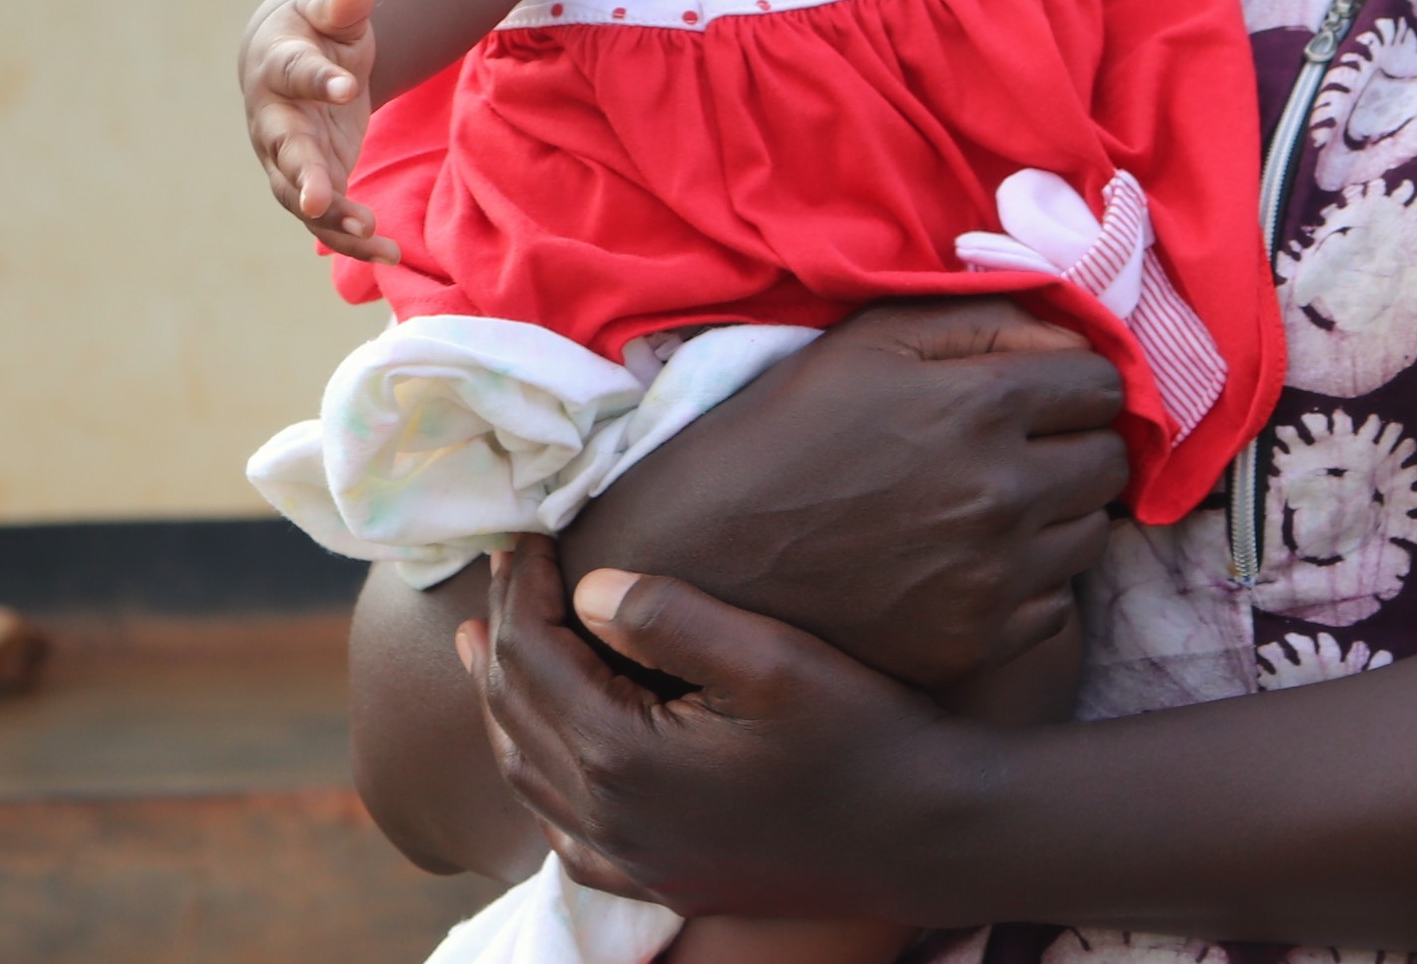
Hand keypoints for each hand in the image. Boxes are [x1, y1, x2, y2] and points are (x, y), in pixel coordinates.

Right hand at [239, 0, 396, 262]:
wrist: (287, 60)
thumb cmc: (315, 31)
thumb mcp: (332, 12)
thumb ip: (345, 5)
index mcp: (279, 68)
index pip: (298, 73)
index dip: (320, 80)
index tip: (347, 86)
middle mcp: (274, 119)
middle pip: (284, 150)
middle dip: (302, 176)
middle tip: (320, 201)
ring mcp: (289, 156)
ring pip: (300, 195)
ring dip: (332, 218)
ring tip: (370, 232)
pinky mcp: (313, 180)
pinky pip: (326, 217)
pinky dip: (352, 238)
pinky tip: (389, 254)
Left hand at [466, 538, 967, 921]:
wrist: (927, 833)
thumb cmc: (862, 735)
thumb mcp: (774, 659)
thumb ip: (671, 618)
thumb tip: (587, 588)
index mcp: (625, 758)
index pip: (535, 657)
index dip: (521, 589)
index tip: (526, 535)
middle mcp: (610, 820)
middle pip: (516, 714)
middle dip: (503, 634)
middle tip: (504, 573)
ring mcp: (633, 860)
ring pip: (529, 777)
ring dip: (504, 705)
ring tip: (489, 650)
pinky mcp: (662, 880)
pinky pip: (565, 836)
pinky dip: (538, 782)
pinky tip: (545, 757)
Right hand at [556, 298, 1129, 685]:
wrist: (707, 553)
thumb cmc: (788, 429)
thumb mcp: (874, 340)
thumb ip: (986, 317)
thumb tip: (1071, 331)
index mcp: (984, 407)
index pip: (1104, 384)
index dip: (1073, 382)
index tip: (1039, 394)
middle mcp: (1003, 495)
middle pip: (1110, 462)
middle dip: (1075, 446)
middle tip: (1020, 450)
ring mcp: (993, 577)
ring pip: (1091, 534)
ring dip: (1059, 515)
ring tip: (990, 506)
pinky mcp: (976, 640)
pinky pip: (1054, 602)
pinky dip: (1028, 581)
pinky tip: (968, 562)